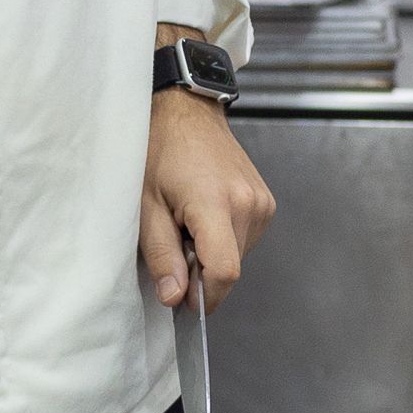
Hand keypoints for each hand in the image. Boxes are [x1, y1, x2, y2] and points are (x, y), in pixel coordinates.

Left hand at [141, 88, 275, 312]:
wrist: (187, 113)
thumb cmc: (160, 152)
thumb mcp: (146, 206)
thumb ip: (162, 255)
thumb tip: (174, 297)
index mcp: (216, 203)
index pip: (223, 271)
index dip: (203, 296)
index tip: (182, 298)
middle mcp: (248, 204)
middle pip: (230, 267)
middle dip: (201, 271)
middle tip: (175, 240)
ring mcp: (262, 202)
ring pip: (238, 256)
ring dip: (212, 253)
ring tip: (188, 221)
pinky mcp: (266, 202)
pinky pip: (245, 239)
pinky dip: (224, 238)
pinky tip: (205, 215)